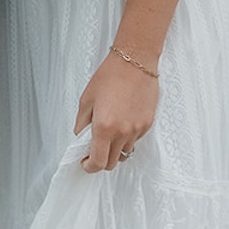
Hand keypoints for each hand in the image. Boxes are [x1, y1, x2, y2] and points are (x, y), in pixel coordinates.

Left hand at [74, 55, 157, 171]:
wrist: (134, 62)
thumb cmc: (110, 76)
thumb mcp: (86, 100)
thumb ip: (82, 124)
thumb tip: (82, 138)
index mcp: (104, 128)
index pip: (98, 162)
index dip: (89, 166)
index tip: (85, 162)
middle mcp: (122, 132)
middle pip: (112, 162)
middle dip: (101, 160)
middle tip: (95, 150)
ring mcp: (137, 130)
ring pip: (125, 152)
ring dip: (115, 149)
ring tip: (110, 131)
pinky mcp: (147, 124)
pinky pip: (135, 139)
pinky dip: (127, 137)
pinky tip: (122, 120)